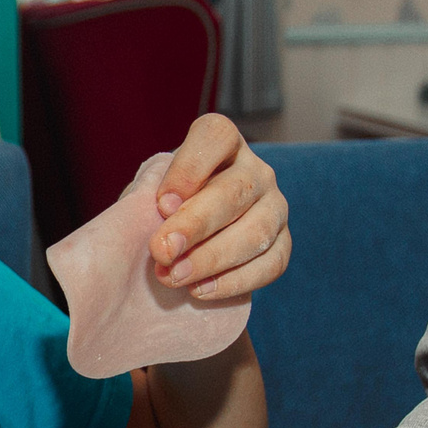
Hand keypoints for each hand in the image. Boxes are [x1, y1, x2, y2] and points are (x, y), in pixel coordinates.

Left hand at [143, 115, 290, 301]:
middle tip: (162, 251)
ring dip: (212, 258)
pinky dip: (235, 281)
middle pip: (235, 190)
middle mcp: (255, 170)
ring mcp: (275, 206)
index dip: (188, 169)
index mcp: (221, 143)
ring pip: (256, 231)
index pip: (215, 137)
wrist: (181, 246)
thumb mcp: (145, 194)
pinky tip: (201, 290)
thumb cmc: (157, 212)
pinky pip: (271, 263)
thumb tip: (158, 209)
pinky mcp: (283, 243)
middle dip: (195, 224)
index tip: (162, 204)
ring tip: (175, 277)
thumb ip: (146, 195)